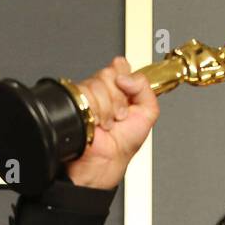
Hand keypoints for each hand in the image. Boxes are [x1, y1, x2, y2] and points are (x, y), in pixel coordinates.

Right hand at [64, 55, 159, 190]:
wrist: (108, 159)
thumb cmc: (124, 143)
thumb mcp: (149, 112)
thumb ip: (145, 87)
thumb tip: (126, 75)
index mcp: (119, 88)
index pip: (120, 66)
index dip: (124, 77)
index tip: (127, 93)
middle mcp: (103, 89)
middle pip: (109, 73)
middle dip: (119, 98)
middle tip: (119, 114)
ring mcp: (88, 94)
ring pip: (98, 83)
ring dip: (109, 108)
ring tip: (109, 122)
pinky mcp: (75, 100)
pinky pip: (87, 93)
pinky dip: (98, 111)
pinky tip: (98, 123)